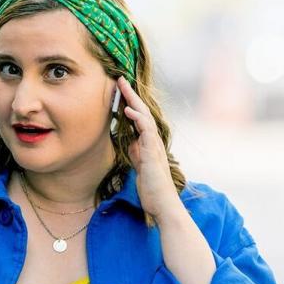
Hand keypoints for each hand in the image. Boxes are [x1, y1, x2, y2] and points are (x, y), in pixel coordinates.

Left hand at [116, 76, 183, 219]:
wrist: (163, 204)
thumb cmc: (152, 188)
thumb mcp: (140, 165)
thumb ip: (136, 151)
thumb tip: (130, 141)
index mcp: (149, 143)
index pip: (139, 118)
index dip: (130, 103)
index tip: (119, 90)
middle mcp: (153, 141)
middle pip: (143, 111)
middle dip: (131, 94)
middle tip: (120, 79)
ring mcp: (154, 145)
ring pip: (145, 116)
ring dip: (133, 100)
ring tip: (122, 86)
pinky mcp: (152, 152)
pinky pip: (145, 130)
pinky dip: (137, 118)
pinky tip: (127, 109)